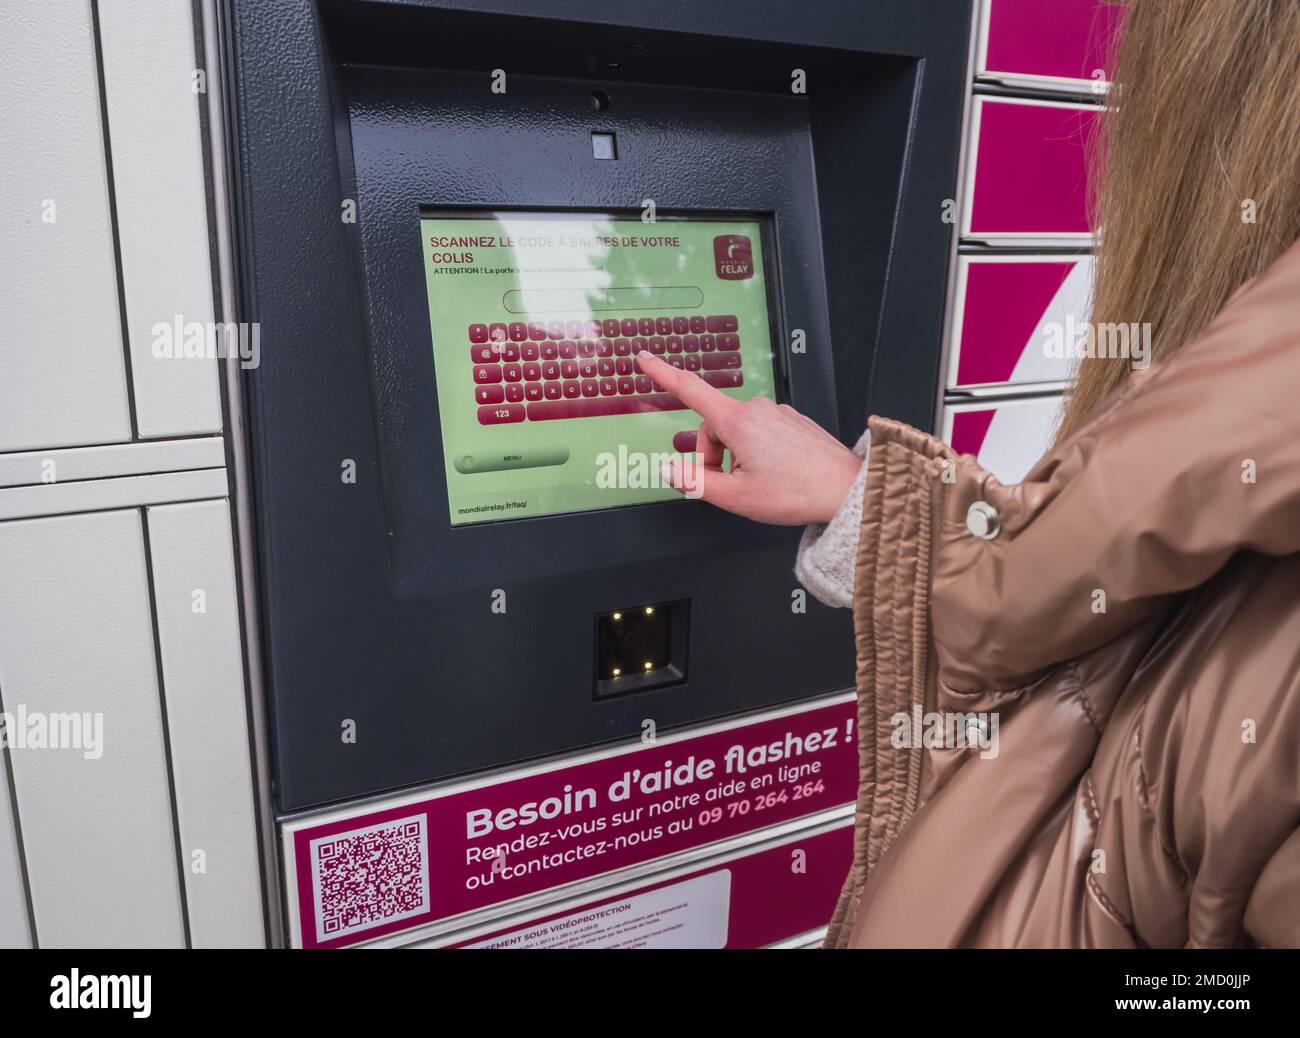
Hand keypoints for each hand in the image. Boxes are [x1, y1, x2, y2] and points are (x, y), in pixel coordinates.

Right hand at [636, 352, 862, 524]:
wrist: (845, 490)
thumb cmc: (797, 492)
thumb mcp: (735, 497)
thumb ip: (695, 482)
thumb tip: (670, 470)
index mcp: (738, 421)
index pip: (690, 389)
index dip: (663, 373)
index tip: (646, 358)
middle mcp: (757, 409)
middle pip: (714, 426)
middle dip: (712, 455)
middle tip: (728, 485)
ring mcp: (777, 413)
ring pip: (737, 432)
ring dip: (735, 456)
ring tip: (756, 483)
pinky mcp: (792, 421)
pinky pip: (760, 433)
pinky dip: (756, 452)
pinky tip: (774, 474)